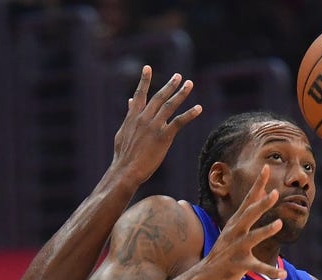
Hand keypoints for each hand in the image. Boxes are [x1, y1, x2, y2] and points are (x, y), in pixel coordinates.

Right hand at [110, 66, 201, 187]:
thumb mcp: (123, 132)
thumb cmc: (123, 155)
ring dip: (181, 94)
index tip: (147, 68)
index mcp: (133, 117)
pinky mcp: (163, 136)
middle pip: (159, 97)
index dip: (144, 80)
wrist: (126, 170)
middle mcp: (144, 118)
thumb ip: (129, 115)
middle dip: (169, 85)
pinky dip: (189, 114)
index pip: (140, 94)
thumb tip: (131, 102)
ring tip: (189, 84)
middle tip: (178, 76)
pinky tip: (199, 108)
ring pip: (170, 105)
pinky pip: (179, 122)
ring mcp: (154, 126)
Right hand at [202, 164, 284, 279]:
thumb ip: (248, 211)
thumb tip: (262, 193)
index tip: (267, 168)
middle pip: (249, 215)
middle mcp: (235, 233)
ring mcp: (236, 249)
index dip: (258, 184)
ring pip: (252, 238)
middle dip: (262, 204)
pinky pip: (257, 267)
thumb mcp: (234, 229)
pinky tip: (282, 275)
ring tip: (279, 224)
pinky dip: (270, 271)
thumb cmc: (224, 250)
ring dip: (265, 231)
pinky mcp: (239, 265)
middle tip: (275, 193)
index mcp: (236, 223)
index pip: (249, 200)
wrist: (205, 275)